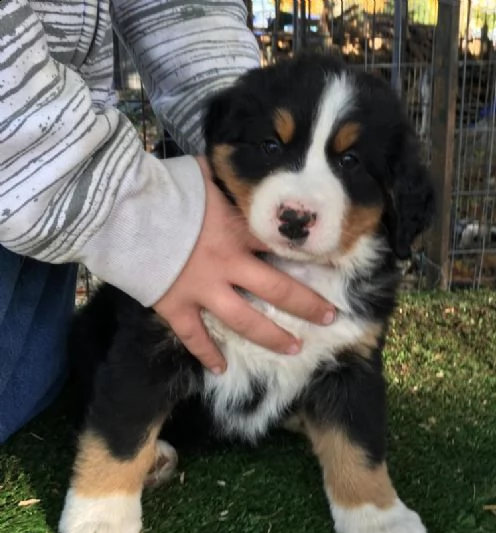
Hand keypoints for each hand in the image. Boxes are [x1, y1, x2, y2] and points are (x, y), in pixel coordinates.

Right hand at [153, 156, 335, 373]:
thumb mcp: (205, 173)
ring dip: (272, 336)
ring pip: (245, 320)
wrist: (121, 209)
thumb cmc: (167, 189)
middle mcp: (228, 265)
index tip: (334, 264)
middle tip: (330, 317)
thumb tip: (247, 160)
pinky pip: (194, 337)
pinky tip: (220, 370)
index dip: (312, 254)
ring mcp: (202, 290)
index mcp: (239, 232)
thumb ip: (230, 174)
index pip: (284, 246)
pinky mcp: (175, 306)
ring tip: (294, 348)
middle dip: (307, 305)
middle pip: (277, 290)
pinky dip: (206, 354)